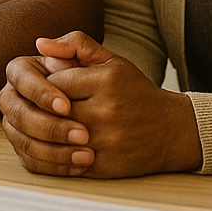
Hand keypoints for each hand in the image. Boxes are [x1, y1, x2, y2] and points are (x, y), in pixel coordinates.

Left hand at [0, 31, 201, 177]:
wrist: (171, 130)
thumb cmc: (135, 91)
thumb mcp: (111, 60)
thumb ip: (75, 45)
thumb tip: (40, 44)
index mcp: (106, 81)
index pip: (53, 83)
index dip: (45, 86)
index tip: (49, 87)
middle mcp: (107, 111)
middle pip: (52, 111)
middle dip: (42, 109)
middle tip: (43, 107)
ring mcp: (107, 141)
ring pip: (56, 139)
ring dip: (46, 134)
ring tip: (47, 125)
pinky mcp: (105, 166)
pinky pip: (66, 162)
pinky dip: (56, 155)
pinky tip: (57, 146)